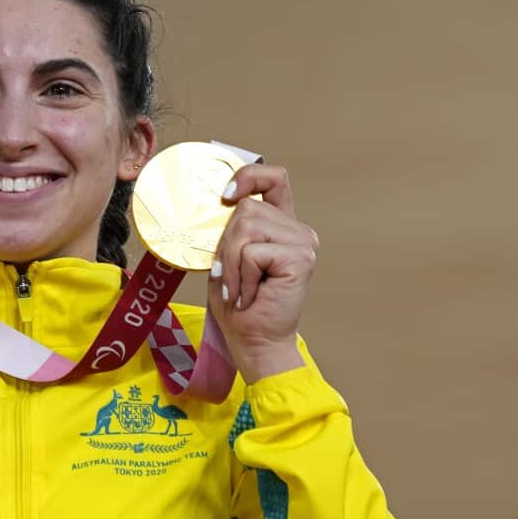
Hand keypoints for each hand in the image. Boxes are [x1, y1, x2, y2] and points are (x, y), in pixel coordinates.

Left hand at [206, 163, 318, 382]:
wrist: (254, 342)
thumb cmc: (237, 305)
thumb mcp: (225, 259)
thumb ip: (228, 231)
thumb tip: (214, 206)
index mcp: (280, 225)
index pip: (273, 179)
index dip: (249, 176)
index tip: (226, 196)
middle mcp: (296, 230)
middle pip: (247, 208)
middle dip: (225, 244)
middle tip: (229, 278)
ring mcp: (303, 242)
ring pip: (246, 227)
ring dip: (231, 263)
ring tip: (239, 289)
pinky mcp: (301, 258)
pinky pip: (252, 252)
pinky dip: (241, 277)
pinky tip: (250, 296)